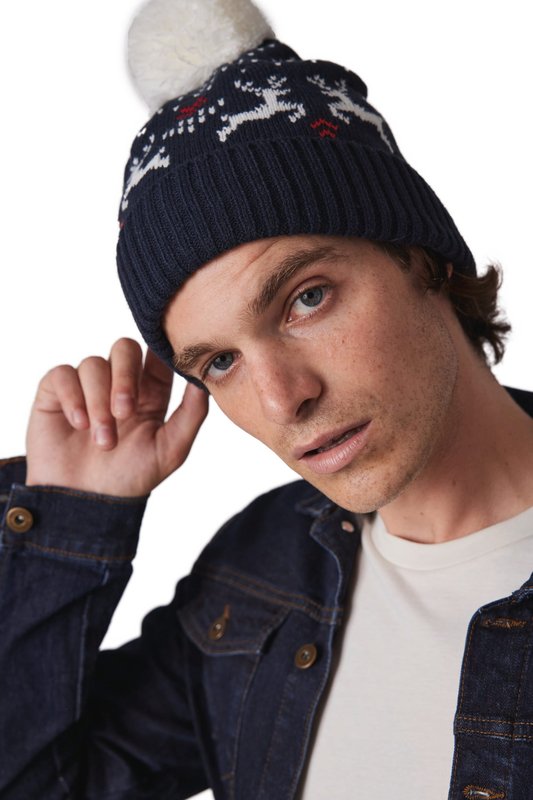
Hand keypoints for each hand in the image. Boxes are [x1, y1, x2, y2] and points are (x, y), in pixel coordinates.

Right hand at [25, 338, 208, 496]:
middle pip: (125, 348)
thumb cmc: (130, 477)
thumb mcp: (171, 450)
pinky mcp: (56, 392)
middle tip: (125, 412)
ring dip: (98, 402)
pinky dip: (73, 398)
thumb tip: (203, 379)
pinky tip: (78, 424)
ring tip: (102, 440)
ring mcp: (87, 385)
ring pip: (93, 364)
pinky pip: (63, 374)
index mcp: (150, 392)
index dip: (158, 354)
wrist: (86, 502)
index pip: (156, 356)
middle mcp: (118, 382)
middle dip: (125, 378)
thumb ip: (192, 414)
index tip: (157, 373)